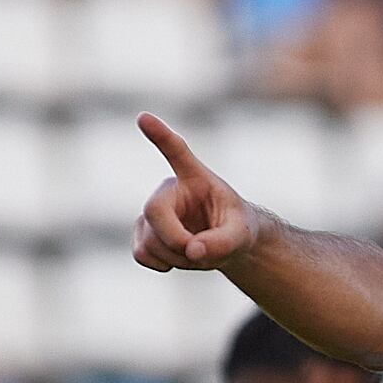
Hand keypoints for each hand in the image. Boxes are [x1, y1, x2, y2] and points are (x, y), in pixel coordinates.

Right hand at [134, 112, 262, 271]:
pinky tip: (177, 259)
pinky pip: (141, 254)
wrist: (226, 243)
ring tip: (197, 253)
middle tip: (198, 253)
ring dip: (176, 257)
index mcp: (195, 178)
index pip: (176, 152)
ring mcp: (151, 212)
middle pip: (154, 212)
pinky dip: (161, 264)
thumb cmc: (236, 228)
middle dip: (176, 241)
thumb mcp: (241, 235)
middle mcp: (168, 190)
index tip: (144, 117)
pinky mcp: (142, 232)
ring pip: (150, 241)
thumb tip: (192, 251)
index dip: (160, 136)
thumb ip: (223, 242)